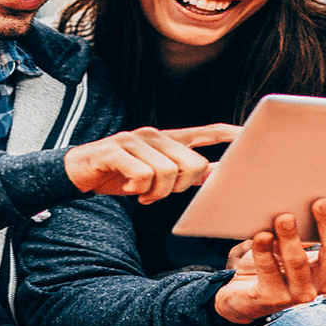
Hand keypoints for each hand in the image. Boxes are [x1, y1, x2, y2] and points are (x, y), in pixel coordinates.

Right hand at [64, 125, 238, 203]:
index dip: (228, 135)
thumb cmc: (119, 174)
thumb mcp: (153, 173)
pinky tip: (128, 189)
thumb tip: (211, 174)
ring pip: (167, 172)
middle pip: (191, 163)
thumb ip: (180, 172)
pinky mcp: (116, 150)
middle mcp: (153, 135)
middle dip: (179, 187)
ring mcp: (134, 140)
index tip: (248, 135)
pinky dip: (138, 189)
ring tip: (141, 193)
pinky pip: (143, 175)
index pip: (205, 132)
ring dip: (155, 192)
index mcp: (166, 140)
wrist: (77, 171)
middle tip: (157, 193)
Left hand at [213, 199, 325, 323]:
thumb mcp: (293, 245)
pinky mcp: (273, 298)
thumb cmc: (274, 263)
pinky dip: (264, 251)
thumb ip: (304, 229)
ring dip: (291, 238)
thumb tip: (302, 197)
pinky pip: (269, 272)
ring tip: (284, 217)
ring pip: (299, 263)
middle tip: (321, 202)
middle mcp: (324, 281)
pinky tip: (261, 236)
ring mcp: (300, 293)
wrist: (244, 296)